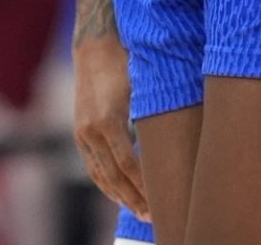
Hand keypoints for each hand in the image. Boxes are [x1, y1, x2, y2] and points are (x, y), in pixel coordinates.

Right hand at [72, 33, 147, 219]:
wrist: (95, 43)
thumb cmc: (127, 60)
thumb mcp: (145, 85)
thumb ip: (156, 113)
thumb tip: (181, 140)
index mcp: (109, 119)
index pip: (128, 165)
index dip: (143, 186)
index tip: (160, 199)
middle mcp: (91, 130)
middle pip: (113, 177)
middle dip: (132, 199)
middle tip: (152, 217)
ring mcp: (82, 131)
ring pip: (99, 175)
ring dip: (118, 196)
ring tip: (137, 211)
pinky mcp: (79, 130)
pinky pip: (91, 166)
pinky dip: (105, 182)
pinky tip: (119, 192)